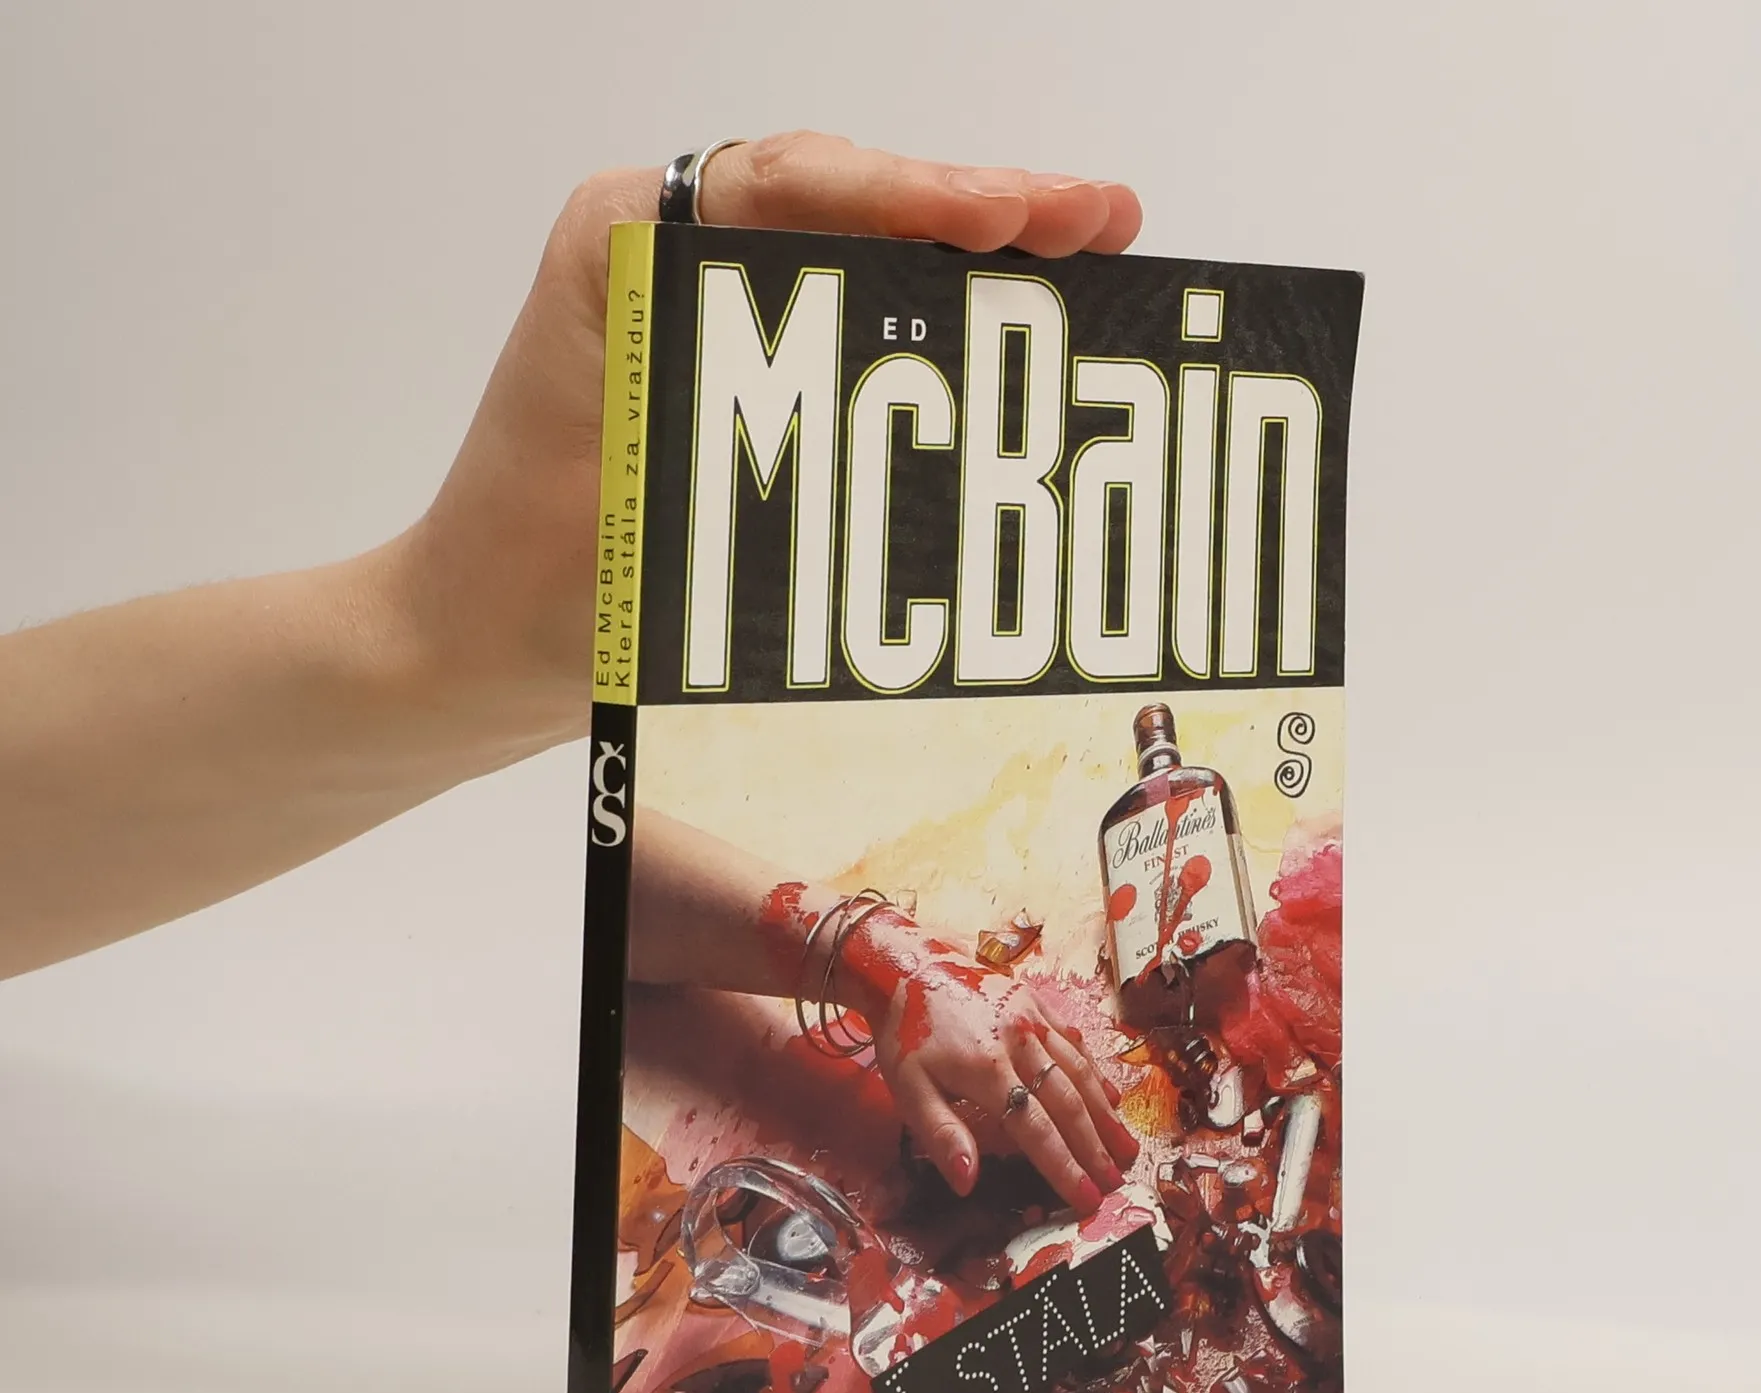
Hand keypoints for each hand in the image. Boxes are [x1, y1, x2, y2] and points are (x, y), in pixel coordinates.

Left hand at [397, 134, 1142, 754]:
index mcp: (624, 245)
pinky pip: (852, 318)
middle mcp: (668, 254)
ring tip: (1092, 252)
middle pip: (847, 201)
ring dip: (976, 258)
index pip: (789, 187)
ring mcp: (708, 306)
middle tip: (1099, 220)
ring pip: (863, 251)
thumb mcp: (641, 509)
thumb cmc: (532, 588)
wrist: (473, 650)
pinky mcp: (741, 366)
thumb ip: (745, 446)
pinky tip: (1019, 326)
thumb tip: (902, 418)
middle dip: (980, 210)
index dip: (912, 196)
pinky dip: (937, 321)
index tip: (1007, 218)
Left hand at [836, 910, 1140, 1213]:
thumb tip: (967, 1183)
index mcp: (988, 1070)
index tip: (1088, 1199)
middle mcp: (1020, 1042)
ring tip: (1125, 1147)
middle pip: (1068, 1104)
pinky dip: (1095, 1071)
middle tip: (1118, 1181)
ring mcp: (1033, 1019)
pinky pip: (1074, 1041)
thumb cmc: (905, 1034)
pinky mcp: (1036, 1001)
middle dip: (1095, 1148)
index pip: (1036, 1130)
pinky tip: (1109, 1097)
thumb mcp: (909, 1089)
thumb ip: (942, 1135)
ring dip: (1105, 1114)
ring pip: (1080, 1072)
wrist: (904, 965)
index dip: (1065, 1168)